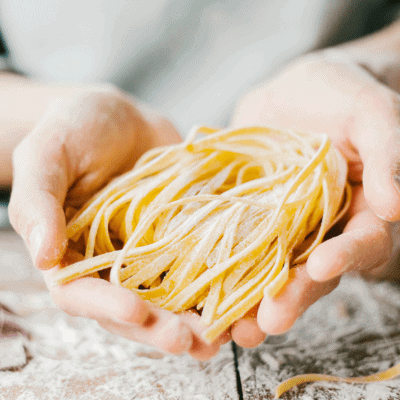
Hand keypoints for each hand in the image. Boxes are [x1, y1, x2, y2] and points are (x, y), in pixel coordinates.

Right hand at [8, 85, 228, 358]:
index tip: (137, 311)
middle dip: (160, 327)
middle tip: (192, 340)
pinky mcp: (180, 239)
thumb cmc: (75, 129)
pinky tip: (241, 299)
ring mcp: (149, 253)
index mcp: (71, 253)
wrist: (122, 116)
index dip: (107, 307)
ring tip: (222, 334)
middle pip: (132, 308)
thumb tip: (42, 257)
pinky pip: (197, 266)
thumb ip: (37, 203)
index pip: (81, 293)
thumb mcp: (46, 155)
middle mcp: (111, 263)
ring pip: (169, 297)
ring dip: (195, 320)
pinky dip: (217, 285)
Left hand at [231, 51, 399, 336]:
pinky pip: (235, 245)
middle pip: (312, 270)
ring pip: (272, 269)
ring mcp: (282, 227)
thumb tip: (396, 206)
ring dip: (253, 299)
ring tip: (231, 327)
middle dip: (293, 295)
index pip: (361, 242)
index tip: (323, 267)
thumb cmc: (339, 96)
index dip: (345, 257)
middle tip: (269, 321)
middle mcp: (322, 228)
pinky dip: (221, 268)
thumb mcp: (370, 114)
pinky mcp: (247, 218)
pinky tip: (202, 292)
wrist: (291, 93)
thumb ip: (387, 153)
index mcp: (360, 210)